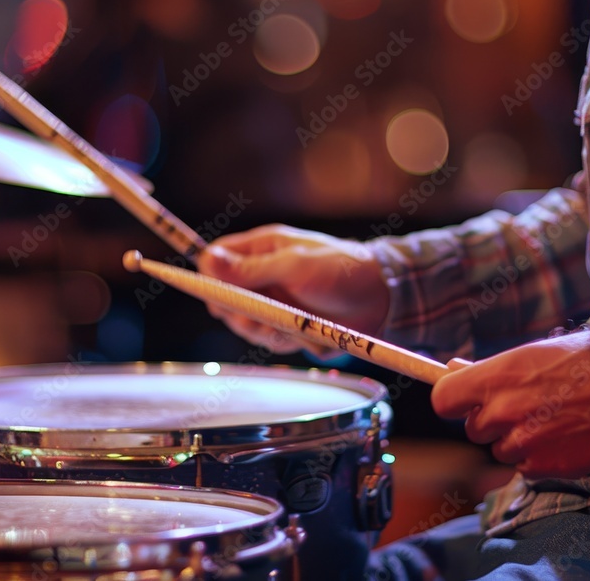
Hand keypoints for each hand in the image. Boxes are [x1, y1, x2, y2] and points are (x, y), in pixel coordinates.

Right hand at [196, 224, 389, 353]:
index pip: (216, 259)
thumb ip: (250, 268)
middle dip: (235, 312)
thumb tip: (207, 260)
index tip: (217, 295)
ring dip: (258, 330)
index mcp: (261, 248)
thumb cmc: (341, 271)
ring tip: (282, 327)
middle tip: (253, 318)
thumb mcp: (294, 266)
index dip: (210, 278)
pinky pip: (267, 339)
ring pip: (244, 322)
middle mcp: (262, 275)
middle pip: (224, 297)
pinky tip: (296, 335)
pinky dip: (278, 340)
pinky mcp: (287, 324)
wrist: (382, 299)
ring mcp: (274, 301)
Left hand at [432, 329, 589, 478]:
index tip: (464, 402)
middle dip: (492, 422)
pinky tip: (565, 436)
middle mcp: (504, 411)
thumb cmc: (589, 360)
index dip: (453, 402)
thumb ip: (491, 369)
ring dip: (517, 440)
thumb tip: (454, 369)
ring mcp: (525, 442)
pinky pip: (527, 468)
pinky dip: (540, 457)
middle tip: (526, 406)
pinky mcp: (546, 467)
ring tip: (553, 418)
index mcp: (498, 376)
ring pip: (501, 450)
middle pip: (474, 429)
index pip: (442, 400)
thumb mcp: (534, 352)